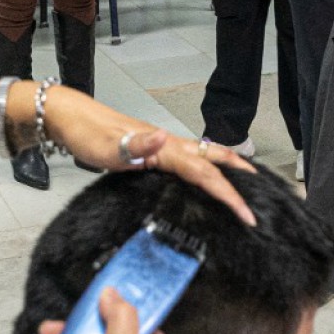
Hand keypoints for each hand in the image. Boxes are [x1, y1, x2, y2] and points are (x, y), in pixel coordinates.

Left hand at [40, 84, 257, 224]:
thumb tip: (162, 137)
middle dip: (242, 178)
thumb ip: (136, 144)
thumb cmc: (87, 135)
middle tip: (264, 199)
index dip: (229, 195)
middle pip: (216, 159)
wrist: (69, 118)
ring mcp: (164, 146)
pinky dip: (210, 167)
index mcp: (165, 148)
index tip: (248, 215)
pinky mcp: (156, 150)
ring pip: (207, 156)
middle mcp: (170, 144)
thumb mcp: (107, 146)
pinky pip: (192, 160)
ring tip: (249, 185)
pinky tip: (208, 176)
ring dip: (230, 170)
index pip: (206, 173)